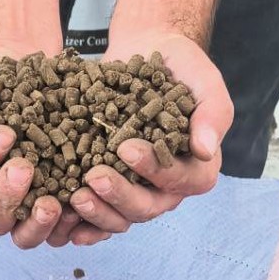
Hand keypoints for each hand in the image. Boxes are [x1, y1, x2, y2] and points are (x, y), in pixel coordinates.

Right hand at [0, 46, 62, 249]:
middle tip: (24, 168)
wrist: (18, 65)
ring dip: (37, 224)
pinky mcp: (52, 204)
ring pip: (24, 236)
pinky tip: (80, 203)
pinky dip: (69, 223)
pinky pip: (59, 230)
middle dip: (7, 198)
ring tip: (53, 203)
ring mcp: (22, 208)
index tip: (5, 133)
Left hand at [60, 32, 232, 243]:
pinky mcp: (112, 192)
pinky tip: (66, 222)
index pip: (179, 180)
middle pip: (146, 207)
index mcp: (196, 170)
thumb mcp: (202, 80)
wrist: (146, 56)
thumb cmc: (180, 69)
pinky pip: (99, 218)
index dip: (154, 170)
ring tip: (75, 197)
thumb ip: (212, 112)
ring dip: (98, 212)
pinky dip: (83, 223)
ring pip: (121, 218)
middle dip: (119, 195)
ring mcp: (138, 194)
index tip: (126, 148)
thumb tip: (206, 149)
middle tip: (92, 177)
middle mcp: (168, 190)